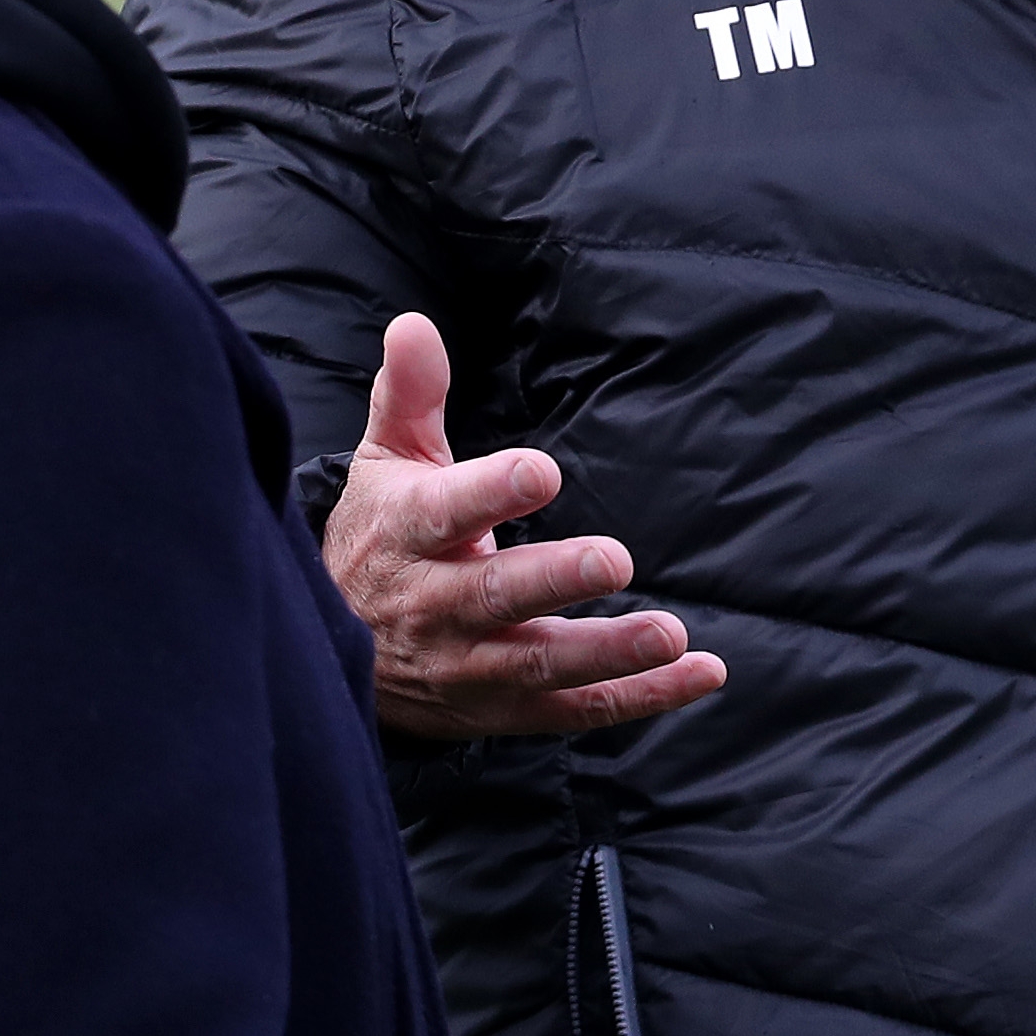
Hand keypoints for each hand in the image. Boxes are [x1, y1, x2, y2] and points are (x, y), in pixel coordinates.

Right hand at [326, 314, 728, 738]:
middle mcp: (434, 605)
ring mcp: (468, 667)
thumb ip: (410, 394)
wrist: (335, 650)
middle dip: (555, 579)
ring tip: (671, 634)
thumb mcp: (385, 460)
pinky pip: (575, 710)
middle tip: (615, 560)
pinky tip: (700, 673)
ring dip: (609, 653)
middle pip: (495, 596)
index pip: (444, 512)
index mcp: (406, 533)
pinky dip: (640, 697)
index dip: (490, 492)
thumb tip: (413, 324)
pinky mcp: (502, 711)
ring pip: (540, 665)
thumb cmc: (379, 535)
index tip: (541, 472)